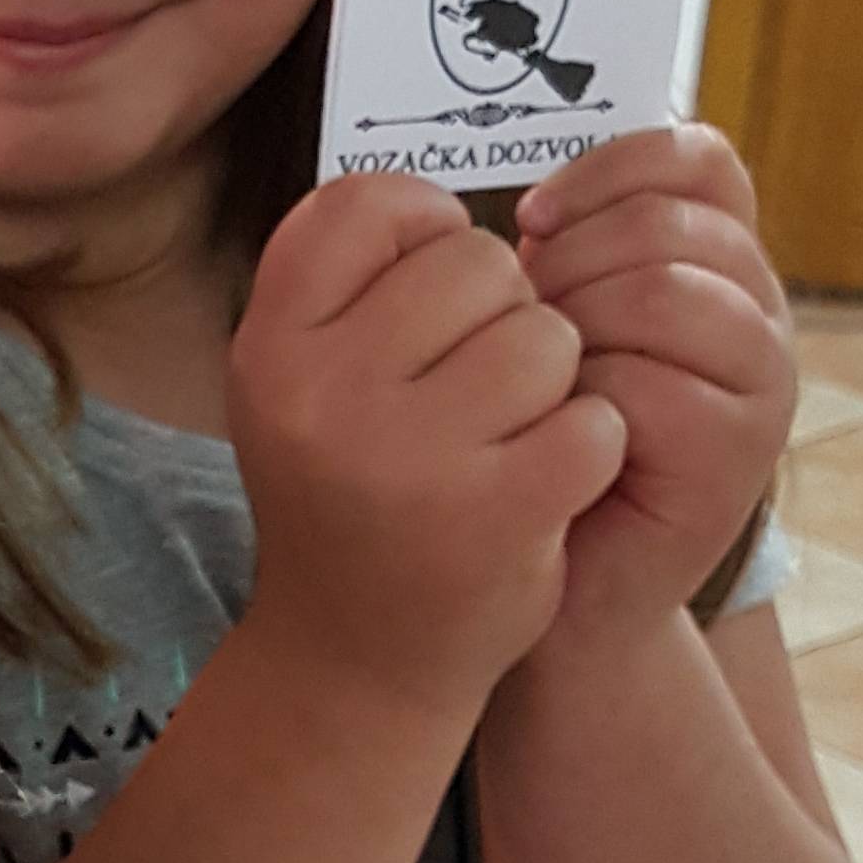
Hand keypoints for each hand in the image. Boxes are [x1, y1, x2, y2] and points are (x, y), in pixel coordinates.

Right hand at [227, 175, 628, 729]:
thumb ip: (350, 289)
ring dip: (551, 383)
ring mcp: (410, 453)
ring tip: (504, 440)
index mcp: (269, 346)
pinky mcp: (498, 509)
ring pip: (547, 335)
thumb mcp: (299, 385)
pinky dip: (588, 448)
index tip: (431, 288)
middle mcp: (324, 392)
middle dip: (501, 314)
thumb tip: (450, 205)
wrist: (355, 659)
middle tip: (470, 391)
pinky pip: (594, 418)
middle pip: (478, 261)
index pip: (365, 203)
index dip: (422, 226)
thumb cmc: (349, 494)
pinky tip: (541, 488)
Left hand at [515, 125, 795, 638]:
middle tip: (519, 318)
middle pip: (666, 223)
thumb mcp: (557, 321)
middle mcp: (760, 308)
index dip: (611, 167)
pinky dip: (583, 404)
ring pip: (661, 293)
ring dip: (573, 327)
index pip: (699, 158)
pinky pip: (648, 385)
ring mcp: (763, 380)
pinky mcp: (740, 450)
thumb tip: (528, 203)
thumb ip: (568, 247)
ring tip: (538, 377)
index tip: (530, 218)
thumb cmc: (543, 435)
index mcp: (721, 258)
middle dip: (569, 260)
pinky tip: (560, 434)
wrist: (564, 581)